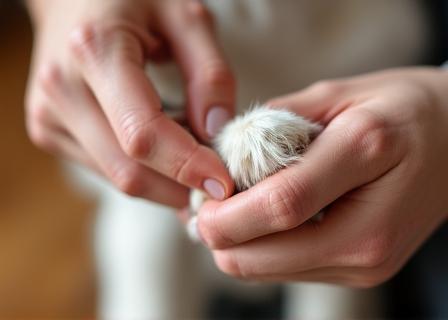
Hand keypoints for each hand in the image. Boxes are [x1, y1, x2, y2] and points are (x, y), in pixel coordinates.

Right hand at [25, 0, 234, 207]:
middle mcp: (61, 90)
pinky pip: (106, 170)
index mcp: (94, 50)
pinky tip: (160, 142)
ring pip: (117, 177)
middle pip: (128, 170)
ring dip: (164, 178)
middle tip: (216, 176)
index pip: (142, 133)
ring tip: (188, 148)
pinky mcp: (49, 132)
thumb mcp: (186, 17)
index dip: (187, 166)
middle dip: (180, 185)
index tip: (224, 184)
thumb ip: (210, 73)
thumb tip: (215, 131)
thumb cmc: (133, 0)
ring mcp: (48, 116)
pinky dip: (143, 168)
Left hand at [197, 67, 447, 286]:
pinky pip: (289, 270)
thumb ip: (275, 124)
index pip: (280, 204)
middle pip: (266, 256)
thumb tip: (222, 155)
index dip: (226, 212)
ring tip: (232, 209)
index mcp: (366, 154)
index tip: (198, 201)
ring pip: (269, 272)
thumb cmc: (398, 109)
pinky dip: (262, 250)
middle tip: (204, 207)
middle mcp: (370, 226)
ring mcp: (368, 259)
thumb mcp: (337, 94)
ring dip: (237, 245)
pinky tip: (261, 221)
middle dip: (220, 238)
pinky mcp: (361, 270)